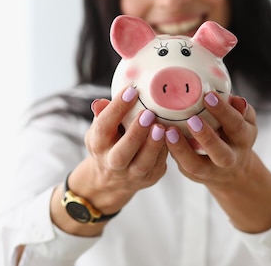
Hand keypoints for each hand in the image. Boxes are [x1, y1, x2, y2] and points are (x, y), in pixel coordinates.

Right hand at [71, 86, 167, 213]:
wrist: (112, 179)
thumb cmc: (109, 143)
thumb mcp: (100, 129)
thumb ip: (102, 114)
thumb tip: (100, 102)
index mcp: (98, 145)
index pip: (104, 126)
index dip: (116, 109)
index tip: (131, 91)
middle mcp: (112, 163)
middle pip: (121, 153)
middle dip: (135, 134)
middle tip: (148, 114)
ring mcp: (131, 174)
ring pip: (143, 164)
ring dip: (153, 145)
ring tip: (162, 127)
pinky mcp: (150, 178)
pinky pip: (159, 165)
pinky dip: (165, 150)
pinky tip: (172, 135)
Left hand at [165, 91, 257, 186]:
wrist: (233, 172)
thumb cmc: (235, 137)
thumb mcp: (246, 122)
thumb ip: (242, 110)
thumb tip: (235, 99)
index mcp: (243, 139)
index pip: (236, 125)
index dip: (223, 111)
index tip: (208, 96)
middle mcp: (229, 158)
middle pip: (220, 153)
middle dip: (206, 137)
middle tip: (192, 120)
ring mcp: (210, 170)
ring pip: (195, 165)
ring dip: (181, 149)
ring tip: (169, 131)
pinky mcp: (193, 174)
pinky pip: (181, 164)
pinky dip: (171, 151)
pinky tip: (161, 136)